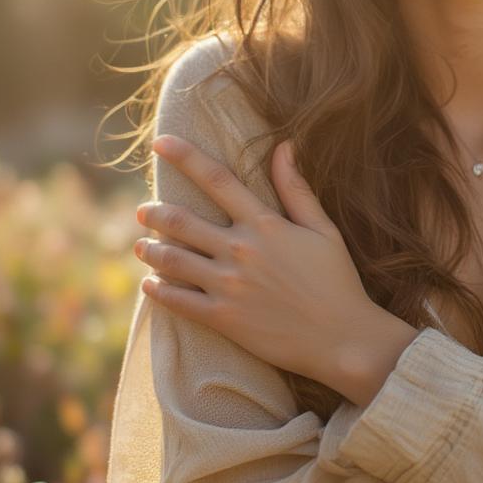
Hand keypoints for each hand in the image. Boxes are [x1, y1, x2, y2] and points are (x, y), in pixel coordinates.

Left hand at [133, 133, 379, 383]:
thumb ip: (297, 188)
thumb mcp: (323, 229)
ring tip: (140, 245)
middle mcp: (240, 250)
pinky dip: (157, 290)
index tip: (161, 142)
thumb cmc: (336, 280)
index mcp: (265, 224)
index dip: (185, 156)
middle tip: (143, 210)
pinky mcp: (223, 318)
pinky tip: (150, 285)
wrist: (341, 339)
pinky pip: (178, 301)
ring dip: (149, 250)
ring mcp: (228, 285)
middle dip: (155, 212)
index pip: (217, 179)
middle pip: (182, 221)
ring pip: (172, 260)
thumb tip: (284, 146)